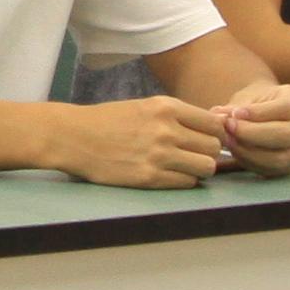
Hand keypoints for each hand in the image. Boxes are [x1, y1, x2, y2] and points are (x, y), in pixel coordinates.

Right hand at [44, 99, 225, 190]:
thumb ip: (176, 115)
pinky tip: (170, 175)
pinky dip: (184, 180)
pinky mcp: (149, 177)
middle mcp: (166, 130)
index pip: (214, 123)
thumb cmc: (108, 121)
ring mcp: (159, 155)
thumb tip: (211, 128)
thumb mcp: (144, 106)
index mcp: (166, 107)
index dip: (215, 133)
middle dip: (209, 152)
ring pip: (206, 167)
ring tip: (185, 167)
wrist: (74, 137)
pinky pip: (186, 183)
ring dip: (199, 169)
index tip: (207, 139)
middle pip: (214, 146)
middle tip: (196, 155)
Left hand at [204, 84, 289, 175]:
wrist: (262, 113)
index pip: (285, 107)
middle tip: (229, 129)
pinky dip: (251, 161)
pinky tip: (235, 151)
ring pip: (282, 156)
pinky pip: (272, 168)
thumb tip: (217, 116)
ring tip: (229, 141)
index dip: (259, 113)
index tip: (235, 113)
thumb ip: (233, 108)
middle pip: (286, 134)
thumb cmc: (255, 102)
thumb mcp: (246, 98)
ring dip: (251, 151)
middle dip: (254, 134)